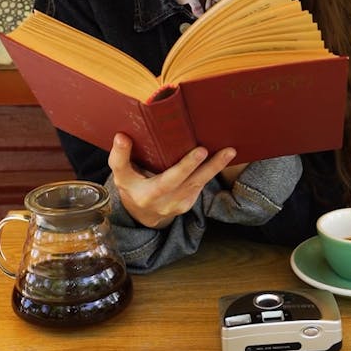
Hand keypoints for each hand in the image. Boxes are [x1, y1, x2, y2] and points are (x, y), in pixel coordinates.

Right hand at [108, 133, 236, 228]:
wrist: (141, 214)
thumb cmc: (131, 187)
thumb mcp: (121, 174)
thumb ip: (120, 157)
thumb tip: (121, 136)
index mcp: (148, 195)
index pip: (168, 180)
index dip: (185, 166)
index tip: (200, 151)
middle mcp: (167, 202)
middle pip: (191, 182)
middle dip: (209, 166)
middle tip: (225, 151)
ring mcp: (180, 204)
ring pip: (200, 184)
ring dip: (216, 167)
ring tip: (230, 151)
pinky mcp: (189, 203)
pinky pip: (201, 185)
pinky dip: (212, 171)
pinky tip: (222, 156)